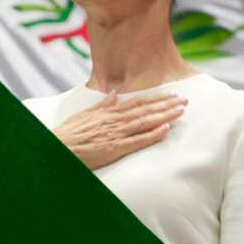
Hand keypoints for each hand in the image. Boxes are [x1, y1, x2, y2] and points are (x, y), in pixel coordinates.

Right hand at [53, 92, 187, 170]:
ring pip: (145, 122)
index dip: (155, 98)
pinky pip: (138, 141)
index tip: (170, 94)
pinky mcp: (115, 148)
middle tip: (184, 100)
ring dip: (164, 116)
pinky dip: (152, 135)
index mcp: (109, 112)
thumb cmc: (69, 134)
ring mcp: (116, 134)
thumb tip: (114, 95)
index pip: (137, 102)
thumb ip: (101, 105)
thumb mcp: (85, 114)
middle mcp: (115, 120)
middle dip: (166, 104)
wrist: (58, 147)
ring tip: (180, 111)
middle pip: (146, 110)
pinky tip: (166, 130)